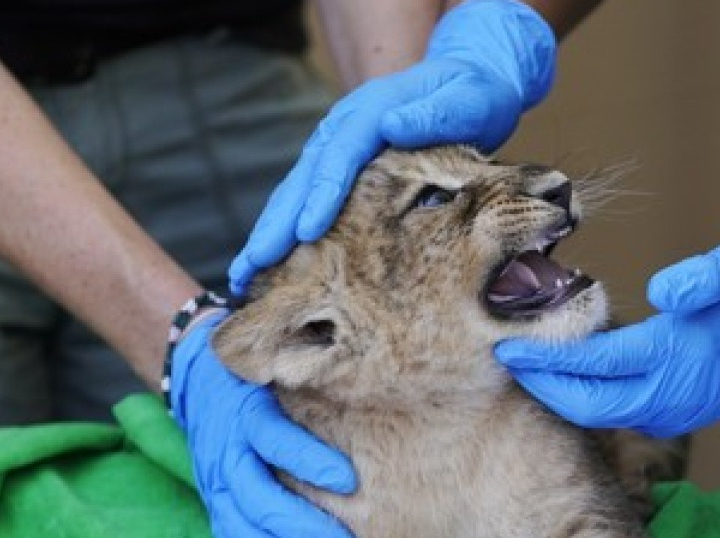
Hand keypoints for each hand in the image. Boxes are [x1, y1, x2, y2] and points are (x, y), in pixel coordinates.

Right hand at [169, 312, 358, 537]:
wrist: (200, 376)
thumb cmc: (258, 372)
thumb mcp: (277, 364)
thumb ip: (311, 374)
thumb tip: (364, 376)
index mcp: (246, 412)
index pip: (275, 440)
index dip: (310, 461)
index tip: (349, 481)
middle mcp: (226, 449)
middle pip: (258, 497)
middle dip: (303, 528)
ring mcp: (214, 477)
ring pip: (242, 525)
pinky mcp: (211, 497)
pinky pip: (225, 537)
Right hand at [228, 0, 556, 295]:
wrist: (472, 80)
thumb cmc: (475, 94)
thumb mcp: (468, 97)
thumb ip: (434, 113)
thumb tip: (392, 124)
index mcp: (371, 111)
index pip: (340, 156)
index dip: (321, 194)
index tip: (305, 231)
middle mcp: (344, 127)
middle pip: (304, 177)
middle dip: (276, 224)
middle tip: (251, 266)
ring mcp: (338, 145)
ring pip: (296, 190)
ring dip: (269, 232)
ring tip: (244, 275)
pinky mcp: (342, 165)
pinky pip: (308, 197)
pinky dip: (287, 229)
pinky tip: (270, 263)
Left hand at [495, 242, 719, 437]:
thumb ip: (707, 276)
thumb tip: (662, 290)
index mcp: (677, 357)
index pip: (596, 364)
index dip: (548, 357)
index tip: (508, 344)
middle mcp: (667, 394)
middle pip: (584, 404)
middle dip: (540, 384)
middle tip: (505, 357)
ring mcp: (668, 411)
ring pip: (595, 414)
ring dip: (556, 393)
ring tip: (525, 363)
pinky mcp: (669, 414)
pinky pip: (610, 413)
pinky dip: (579, 396)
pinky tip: (563, 372)